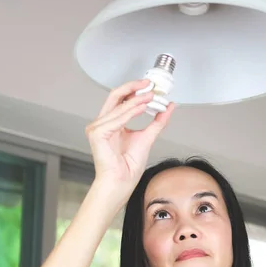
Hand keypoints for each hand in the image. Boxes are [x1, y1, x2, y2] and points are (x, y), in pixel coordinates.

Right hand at [85, 79, 174, 195]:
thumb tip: (168, 107)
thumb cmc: (128, 166)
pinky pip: (115, 119)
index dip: (135, 90)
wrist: (122, 182)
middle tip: (149, 84)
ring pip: (118, 106)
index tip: (150, 86)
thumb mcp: (148, 137)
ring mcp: (97, 128)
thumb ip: (157, 122)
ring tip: (150, 96)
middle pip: (115, 96)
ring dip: (136, 100)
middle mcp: (102, 123)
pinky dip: (129, 112)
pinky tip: (141, 107)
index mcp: (112, 123)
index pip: (121, 99)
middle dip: (133, 87)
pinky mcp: (97, 134)